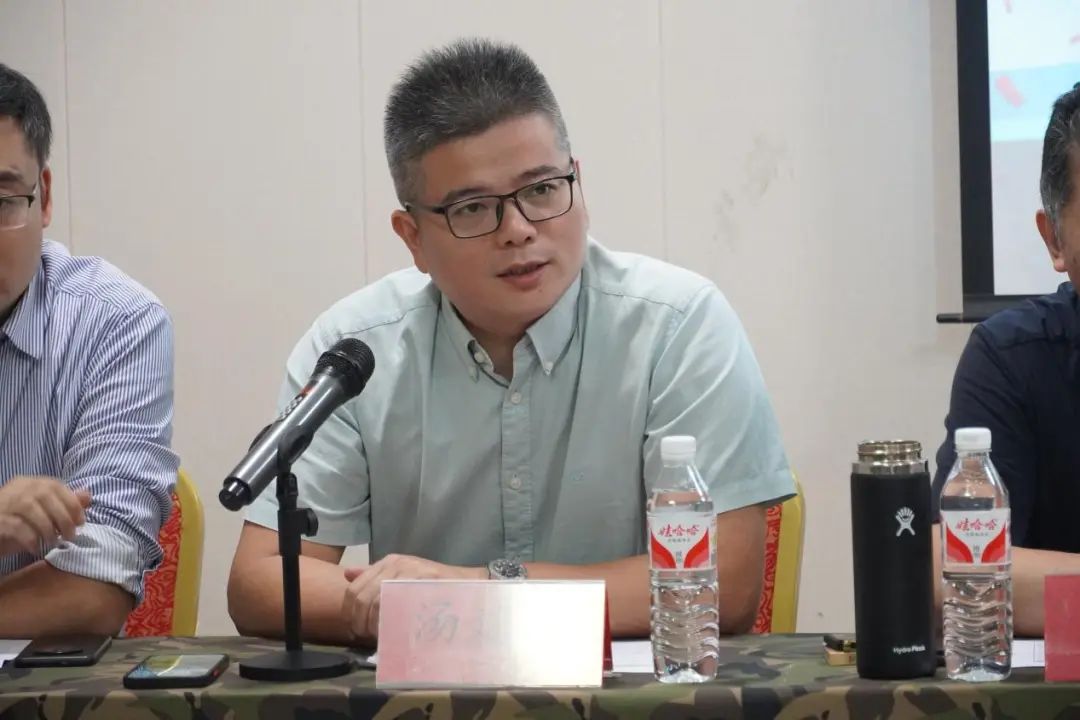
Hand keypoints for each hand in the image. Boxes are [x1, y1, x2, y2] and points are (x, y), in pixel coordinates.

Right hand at [0, 477, 90, 556]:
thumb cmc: (20, 525)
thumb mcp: (45, 514)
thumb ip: (65, 504)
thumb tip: (87, 495)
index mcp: (31, 483)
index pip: (56, 486)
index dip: (72, 503)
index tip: (81, 522)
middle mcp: (17, 488)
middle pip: (45, 495)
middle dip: (63, 518)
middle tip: (70, 536)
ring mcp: (5, 502)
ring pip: (31, 509)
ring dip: (48, 529)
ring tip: (54, 542)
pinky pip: (17, 527)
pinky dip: (31, 539)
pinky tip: (36, 548)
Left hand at [341, 554, 484, 642]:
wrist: (467, 583)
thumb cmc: (432, 583)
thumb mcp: (402, 575)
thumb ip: (374, 576)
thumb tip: (348, 574)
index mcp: (389, 562)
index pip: (355, 589)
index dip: (351, 613)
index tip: (356, 629)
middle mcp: (397, 564)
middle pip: (363, 598)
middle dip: (361, 622)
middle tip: (367, 637)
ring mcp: (410, 573)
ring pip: (377, 603)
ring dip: (374, 625)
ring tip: (380, 637)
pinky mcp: (423, 584)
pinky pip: (398, 607)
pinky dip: (391, 623)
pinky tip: (394, 632)